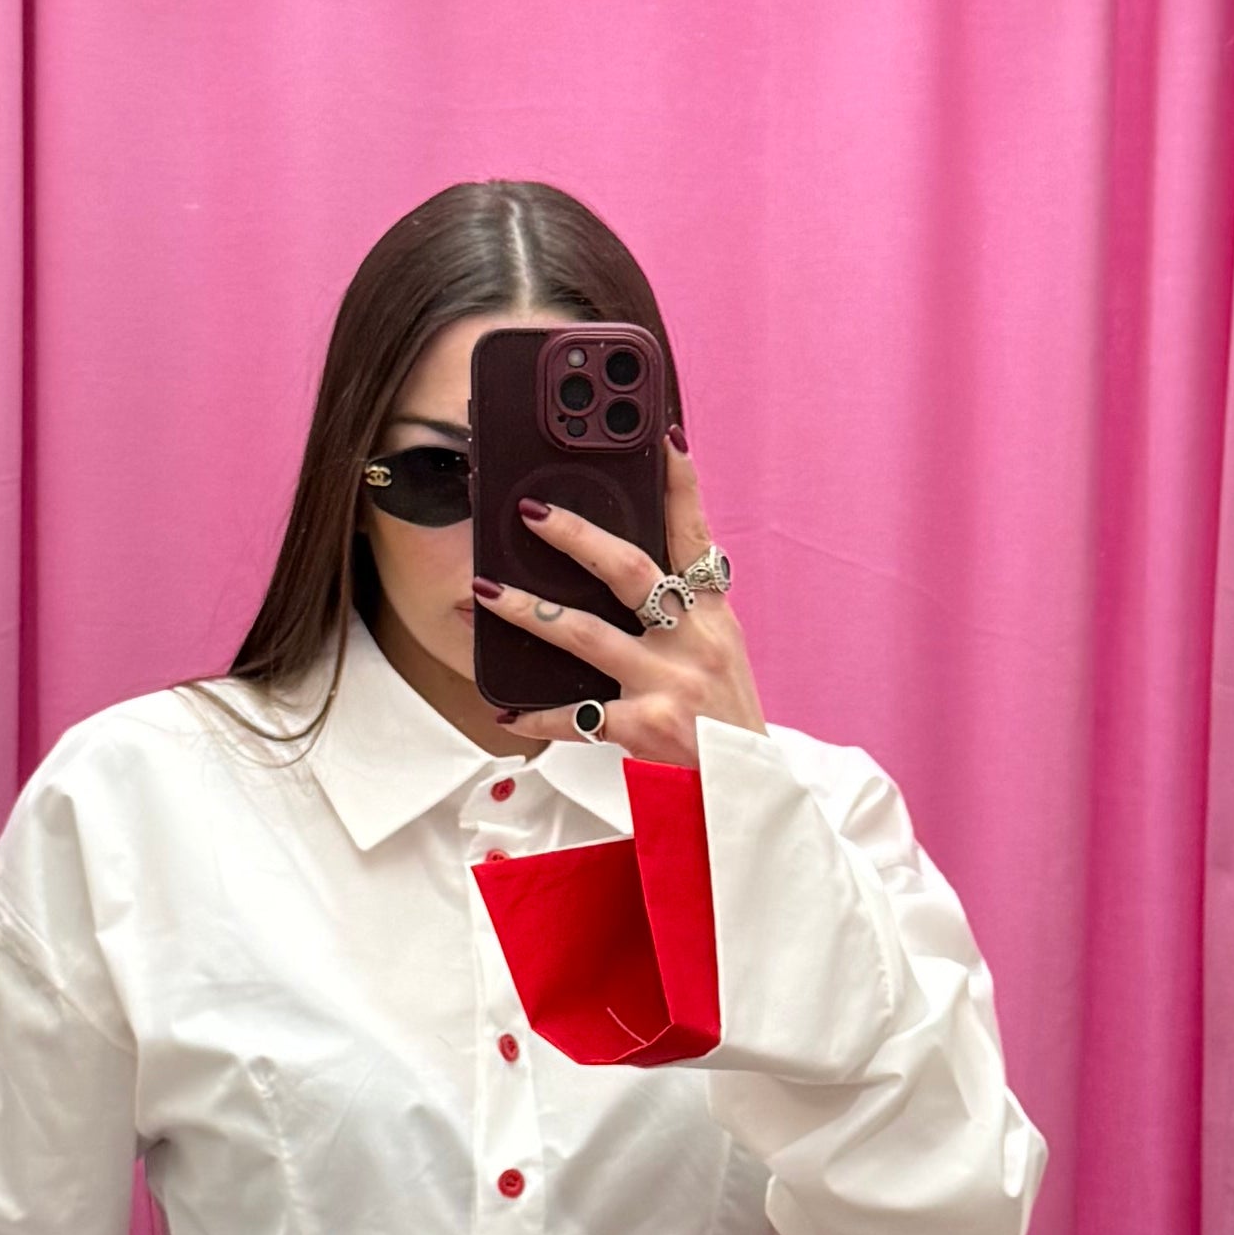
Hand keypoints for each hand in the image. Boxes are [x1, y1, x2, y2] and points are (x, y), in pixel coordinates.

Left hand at [478, 438, 766, 766]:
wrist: (747, 795)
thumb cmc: (725, 723)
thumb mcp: (720, 655)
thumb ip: (684, 613)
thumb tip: (629, 572)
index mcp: (715, 616)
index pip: (697, 535)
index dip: (681, 484)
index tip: (663, 438)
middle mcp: (696, 641)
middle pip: (630, 570)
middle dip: (576, 536)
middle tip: (531, 512)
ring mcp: (670, 682)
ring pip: (585, 633)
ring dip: (527, 610)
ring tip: (485, 593)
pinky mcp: (646, 727)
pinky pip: (576, 716)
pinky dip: (537, 716)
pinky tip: (506, 711)